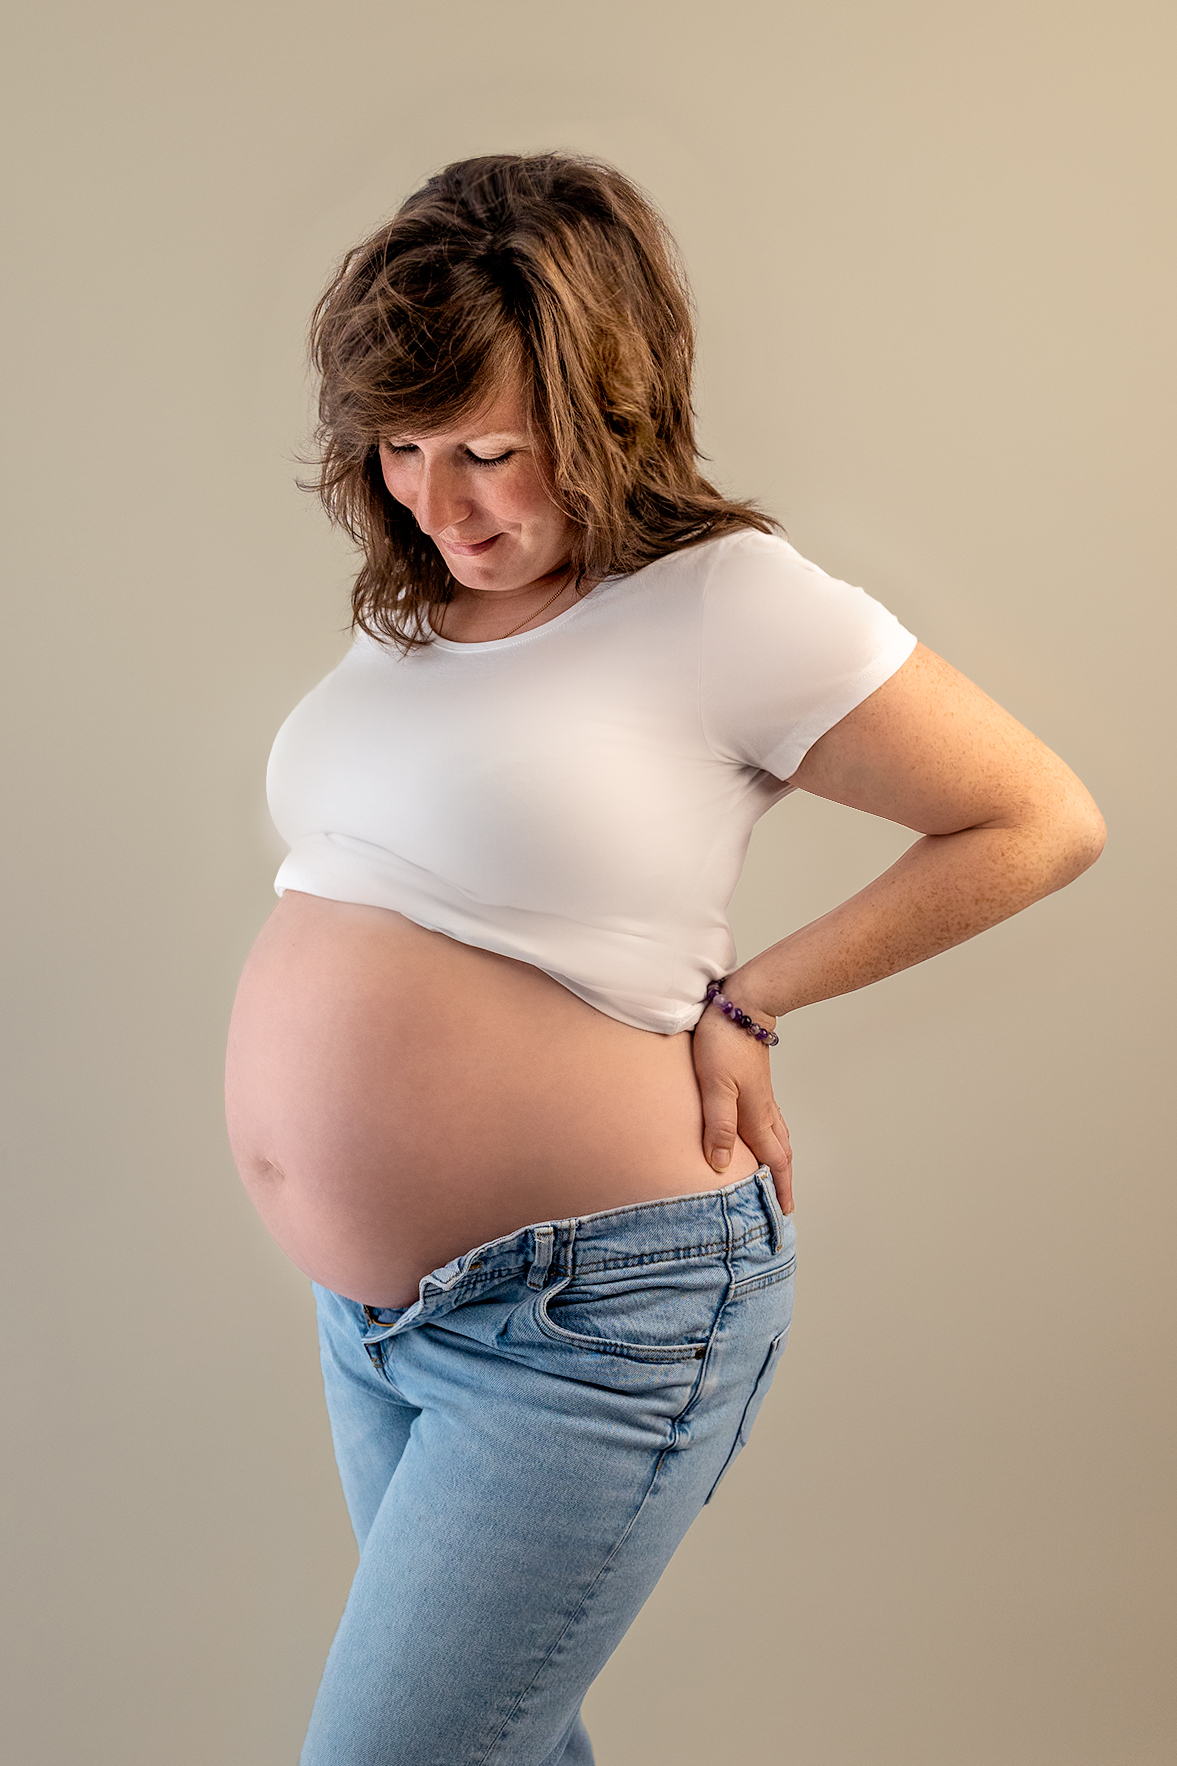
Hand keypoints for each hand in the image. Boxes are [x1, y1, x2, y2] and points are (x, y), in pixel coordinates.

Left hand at [691, 999, 792, 1213]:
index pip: (772, 1160)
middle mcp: (764, 1109)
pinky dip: (773, 1137)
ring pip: (778, 1135)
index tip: (783, 1213)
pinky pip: (771, 1119)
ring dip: (780, 1159)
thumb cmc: (722, 1041)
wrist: (742, 1004)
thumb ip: (718, 1125)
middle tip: (784, 1205)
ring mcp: (762, 1095)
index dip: (777, 1187)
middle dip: (783, 1179)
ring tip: (778, 1176)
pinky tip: (765, 1134)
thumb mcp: (713, 1085)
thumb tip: (722, 1166)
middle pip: (780, 1151)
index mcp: (756, 1115)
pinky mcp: (756, 1083)